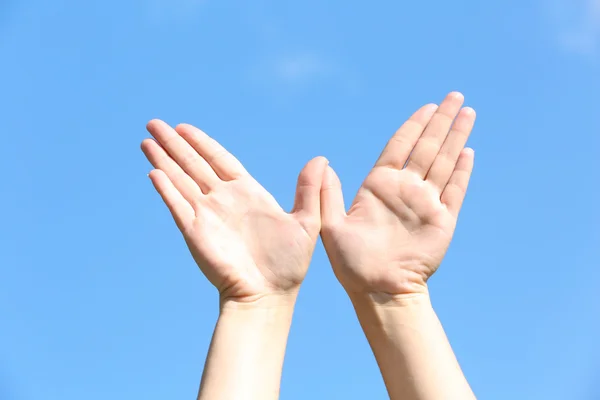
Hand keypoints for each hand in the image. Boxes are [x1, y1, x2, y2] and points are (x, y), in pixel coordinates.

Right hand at [141, 121, 327, 303]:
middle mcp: (223, 199)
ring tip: (146, 140)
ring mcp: (207, 214)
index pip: (219, 159)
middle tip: (155, 123)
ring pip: (180, 179)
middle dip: (174, 143)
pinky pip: (177, 204)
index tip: (184, 127)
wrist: (267, 296)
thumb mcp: (306, 223)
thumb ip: (309, 190)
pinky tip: (154, 171)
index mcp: (247, 193)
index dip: (201, 142)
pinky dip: (166, 188)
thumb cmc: (288, 265)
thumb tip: (321, 159)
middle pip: (194, 163)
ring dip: (163, 159)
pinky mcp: (195, 232)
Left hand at [320, 92, 475, 297]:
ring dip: (456, 137)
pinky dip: (462, 171)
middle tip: (455, 96)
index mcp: (379, 186)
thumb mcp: (330, 226)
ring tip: (467, 112)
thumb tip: (323, 163)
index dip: (414, 125)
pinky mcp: (442, 221)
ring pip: (444, 162)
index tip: (426, 106)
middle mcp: (405, 189)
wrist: (378, 290)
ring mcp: (425, 204)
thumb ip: (328, 194)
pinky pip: (455, 191)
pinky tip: (468, 151)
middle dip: (440, 121)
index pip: (400, 146)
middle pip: (427, 146)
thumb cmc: (352, 263)